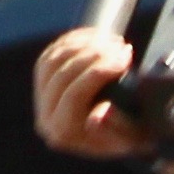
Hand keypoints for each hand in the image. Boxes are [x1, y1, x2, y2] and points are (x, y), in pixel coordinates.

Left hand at [32, 27, 147, 158]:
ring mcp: (39, 97)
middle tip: (123, 47)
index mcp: (64, 134)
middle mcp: (45, 118)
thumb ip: (117, 128)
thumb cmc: (132, 135)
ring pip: (54, 59)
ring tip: (115, 41)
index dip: (99, 72)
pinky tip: (99, 36)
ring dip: (85, 44)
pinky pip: (53, 52)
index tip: (125, 58)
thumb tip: (98, 114)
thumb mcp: (133, 137)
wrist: (122, 132)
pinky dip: (75, 40)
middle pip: (62, 75)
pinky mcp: (42, 80)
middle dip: (94, 55)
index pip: (74, 96)